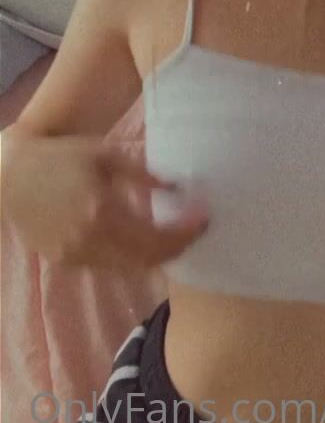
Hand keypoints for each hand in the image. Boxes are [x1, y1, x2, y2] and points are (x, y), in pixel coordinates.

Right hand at [3, 130, 209, 270]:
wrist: (9, 176)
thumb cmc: (60, 157)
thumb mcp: (104, 154)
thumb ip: (143, 172)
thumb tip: (178, 185)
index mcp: (102, 212)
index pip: (157, 239)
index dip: (186, 235)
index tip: (206, 220)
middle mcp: (90, 242)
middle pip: (147, 262)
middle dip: (176, 249)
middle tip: (195, 231)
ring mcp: (76, 257)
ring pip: (129, 268)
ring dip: (154, 255)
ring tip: (174, 234)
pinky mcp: (66, 262)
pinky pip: (108, 265)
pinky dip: (129, 256)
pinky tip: (141, 238)